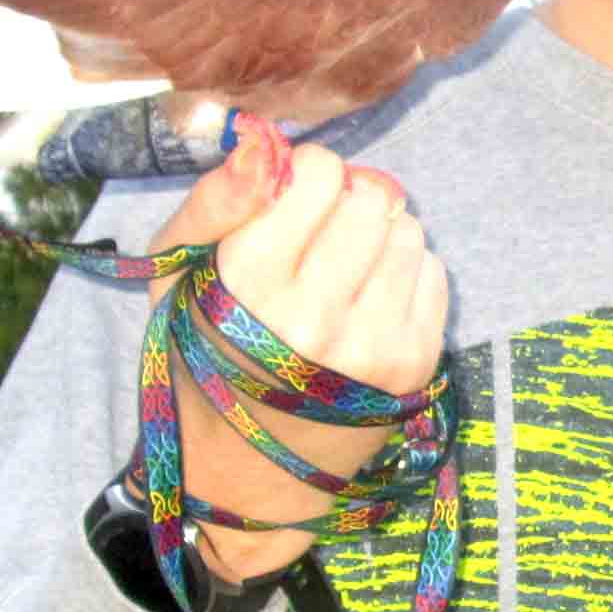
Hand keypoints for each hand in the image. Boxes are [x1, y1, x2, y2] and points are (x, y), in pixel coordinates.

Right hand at [143, 122, 452, 581]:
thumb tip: (262, 140)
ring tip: (345, 274)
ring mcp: (372, 342)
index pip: (318, 172)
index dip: (305, 177)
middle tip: (323, 239)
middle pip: (372, 197)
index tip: (290, 205)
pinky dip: (406, 274)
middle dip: (349, 204)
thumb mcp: (178, 275)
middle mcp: (315, 312)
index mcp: (250, 281)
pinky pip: (433, 272)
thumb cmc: (207, 355)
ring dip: (380, 238)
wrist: (245, 471)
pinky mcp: (413, 364)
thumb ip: (213, 201)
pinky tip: (369, 302)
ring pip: (409, 230)